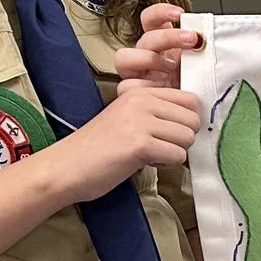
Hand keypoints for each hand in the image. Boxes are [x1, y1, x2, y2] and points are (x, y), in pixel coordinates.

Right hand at [38, 84, 201, 203]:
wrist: (66, 167)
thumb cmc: (99, 149)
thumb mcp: (129, 120)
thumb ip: (157, 116)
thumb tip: (194, 126)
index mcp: (140, 93)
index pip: (190, 100)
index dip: (186, 121)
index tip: (169, 134)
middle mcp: (141, 101)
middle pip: (193, 120)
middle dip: (181, 140)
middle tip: (157, 148)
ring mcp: (140, 121)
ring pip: (187, 138)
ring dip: (173, 153)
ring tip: (148, 155)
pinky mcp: (139, 144)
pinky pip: (177, 155)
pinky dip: (165, 165)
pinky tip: (142, 162)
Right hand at [120, 5, 202, 88]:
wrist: (184, 121)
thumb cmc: (192, 95)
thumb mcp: (199, 70)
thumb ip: (200, 54)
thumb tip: (209, 40)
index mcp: (161, 46)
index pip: (151, 20)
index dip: (161, 13)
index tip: (180, 14)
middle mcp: (146, 57)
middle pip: (145, 38)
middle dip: (167, 37)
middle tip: (191, 40)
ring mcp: (137, 75)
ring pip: (125, 57)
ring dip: (148, 58)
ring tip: (170, 69)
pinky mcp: (131, 93)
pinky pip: (126, 86)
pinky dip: (142, 87)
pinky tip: (158, 91)